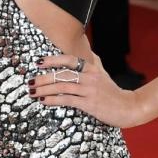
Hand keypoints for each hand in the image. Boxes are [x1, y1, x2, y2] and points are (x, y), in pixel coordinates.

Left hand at [31, 53, 146, 128]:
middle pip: (62, 74)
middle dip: (43, 78)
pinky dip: (54, 100)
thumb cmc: (112, 91)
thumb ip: (92, 62)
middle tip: (29, 81)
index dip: (52, 60)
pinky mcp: (90, 104)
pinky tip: (44, 101)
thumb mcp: (102, 73)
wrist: (128, 107)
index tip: (38, 62)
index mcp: (91, 68)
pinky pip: (67, 100)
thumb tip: (85, 51)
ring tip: (32, 92)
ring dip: (44, 90)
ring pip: (62, 87)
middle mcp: (90, 77)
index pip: (69, 59)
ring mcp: (89, 90)